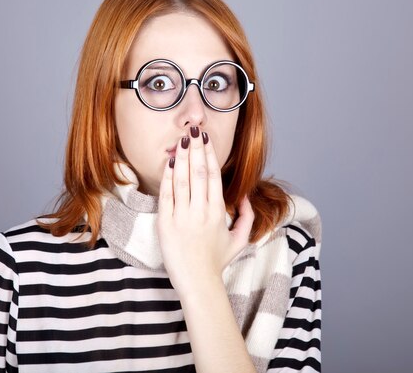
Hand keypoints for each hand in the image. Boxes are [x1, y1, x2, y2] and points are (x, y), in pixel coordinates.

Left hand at [156, 126, 254, 294]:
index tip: (206, 139)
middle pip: (198, 172)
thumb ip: (247, 216)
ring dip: (182, 157)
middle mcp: (201, 211)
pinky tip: (169, 163)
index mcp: (218, 212)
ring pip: (182, 180)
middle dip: (196, 149)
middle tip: (193, 130)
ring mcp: (182, 217)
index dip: (209, 154)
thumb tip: (243, 195)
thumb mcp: (239, 240)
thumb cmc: (217, 262)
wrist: (198, 282)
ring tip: (181, 140)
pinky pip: (166, 195)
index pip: (213, 176)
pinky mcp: (166, 224)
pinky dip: (167, 178)